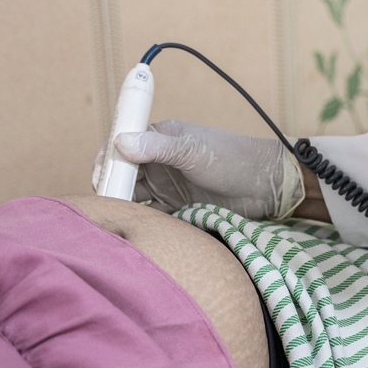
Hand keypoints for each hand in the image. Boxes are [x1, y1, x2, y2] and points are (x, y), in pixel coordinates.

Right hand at [91, 120, 302, 216]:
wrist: (266, 185)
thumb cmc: (232, 158)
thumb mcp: (194, 150)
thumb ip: (158, 147)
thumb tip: (121, 142)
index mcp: (159, 138)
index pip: (121, 145)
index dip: (107, 160)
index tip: (101, 178)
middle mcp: (158, 161)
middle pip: (123, 174)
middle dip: (111, 187)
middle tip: (106, 205)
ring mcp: (167, 185)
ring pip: (134, 196)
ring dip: (124, 206)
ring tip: (116, 220)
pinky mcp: (177, 207)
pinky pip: (151, 215)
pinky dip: (142, 221)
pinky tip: (136, 230)